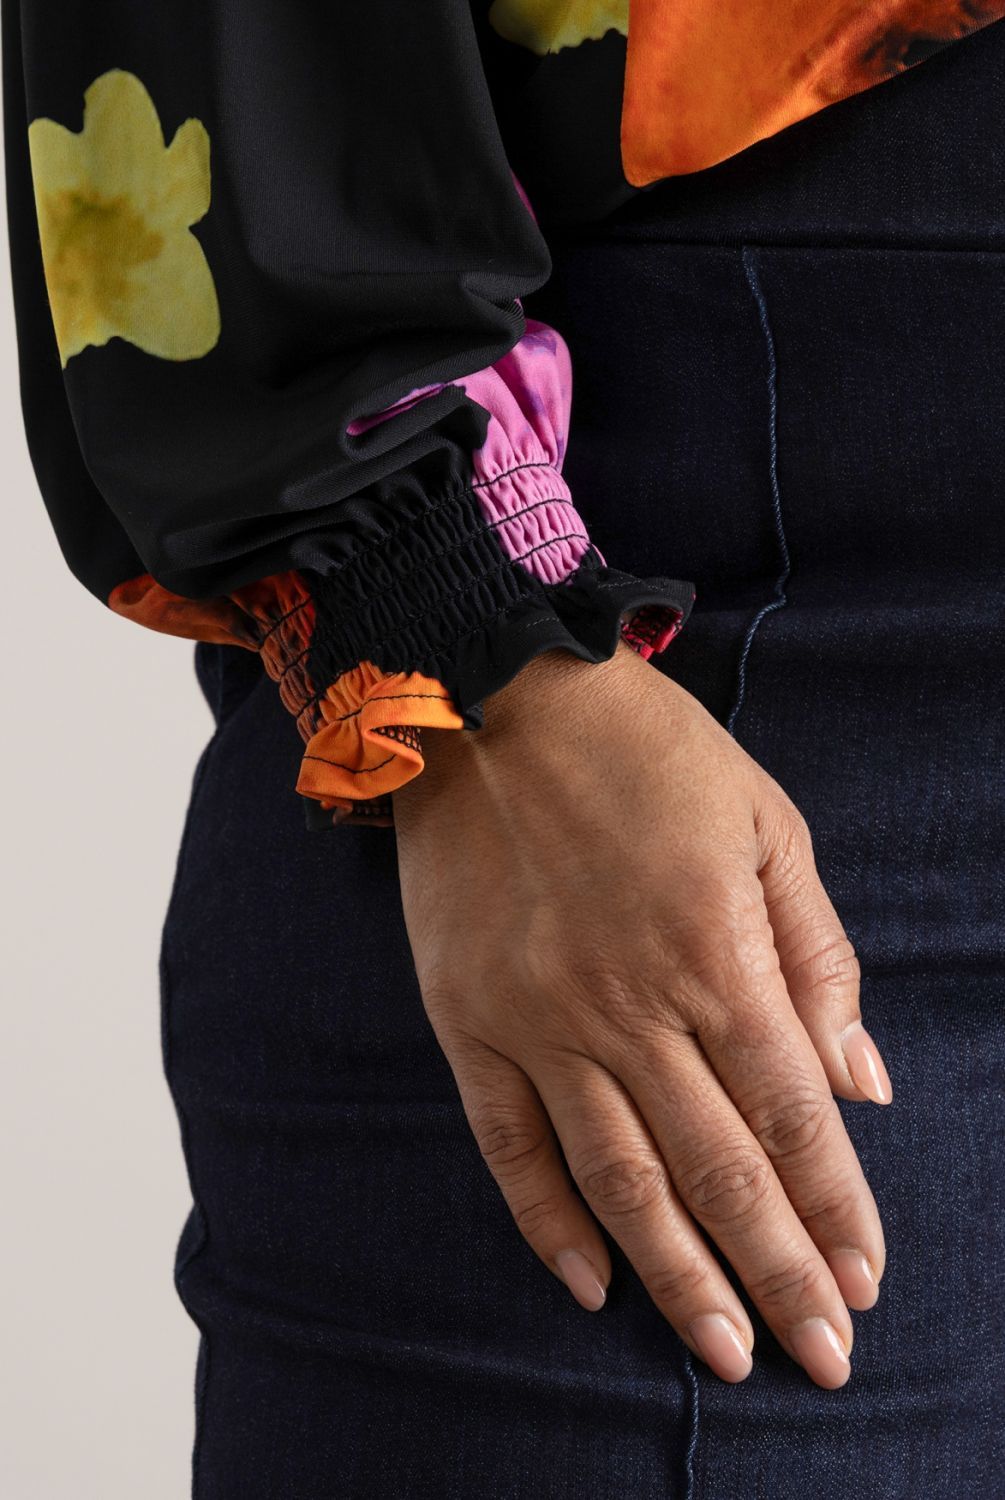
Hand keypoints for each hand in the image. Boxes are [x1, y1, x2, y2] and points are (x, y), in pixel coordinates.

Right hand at [393, 641, 890, 1387]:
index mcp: (716, 951)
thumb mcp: (766, 824)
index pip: (793, 1115)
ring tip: (725, 1351)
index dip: (834, 1209)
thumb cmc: (646, 753)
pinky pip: (508, 1143)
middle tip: (818, 1358)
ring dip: (678, 1276)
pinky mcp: (469, 1018)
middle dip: (776, 1272)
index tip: (862, 1286)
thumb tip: (859, 1080)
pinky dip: (547, 1221)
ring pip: (619, 1177)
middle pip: (717, 1168)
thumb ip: (817, 956)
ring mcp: (540, 1018)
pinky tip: (590, 1283)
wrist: (493, 697)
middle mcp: (630, 1003)